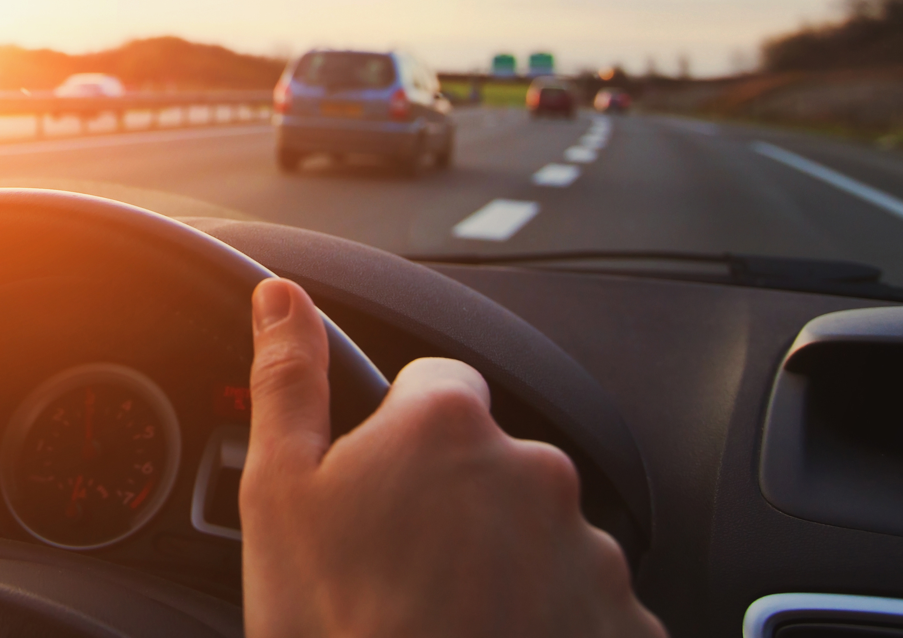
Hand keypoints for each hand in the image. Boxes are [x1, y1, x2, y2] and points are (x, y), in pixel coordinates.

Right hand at [239, 278, 664, 637]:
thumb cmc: (335, 627)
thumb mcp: (279, 495)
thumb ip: (289, 380)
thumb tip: (282, 298)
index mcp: (448, 426)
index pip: (436, 385)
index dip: (398, 434)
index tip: (377, 490)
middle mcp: (535, 472)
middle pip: (491, 462)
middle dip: (454, 503)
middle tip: (400, 571)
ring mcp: (589, 551)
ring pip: (539, 535)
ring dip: (503, 564)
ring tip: (444, 621)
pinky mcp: (624, 622)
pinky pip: (584, 604)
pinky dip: (548, 622)